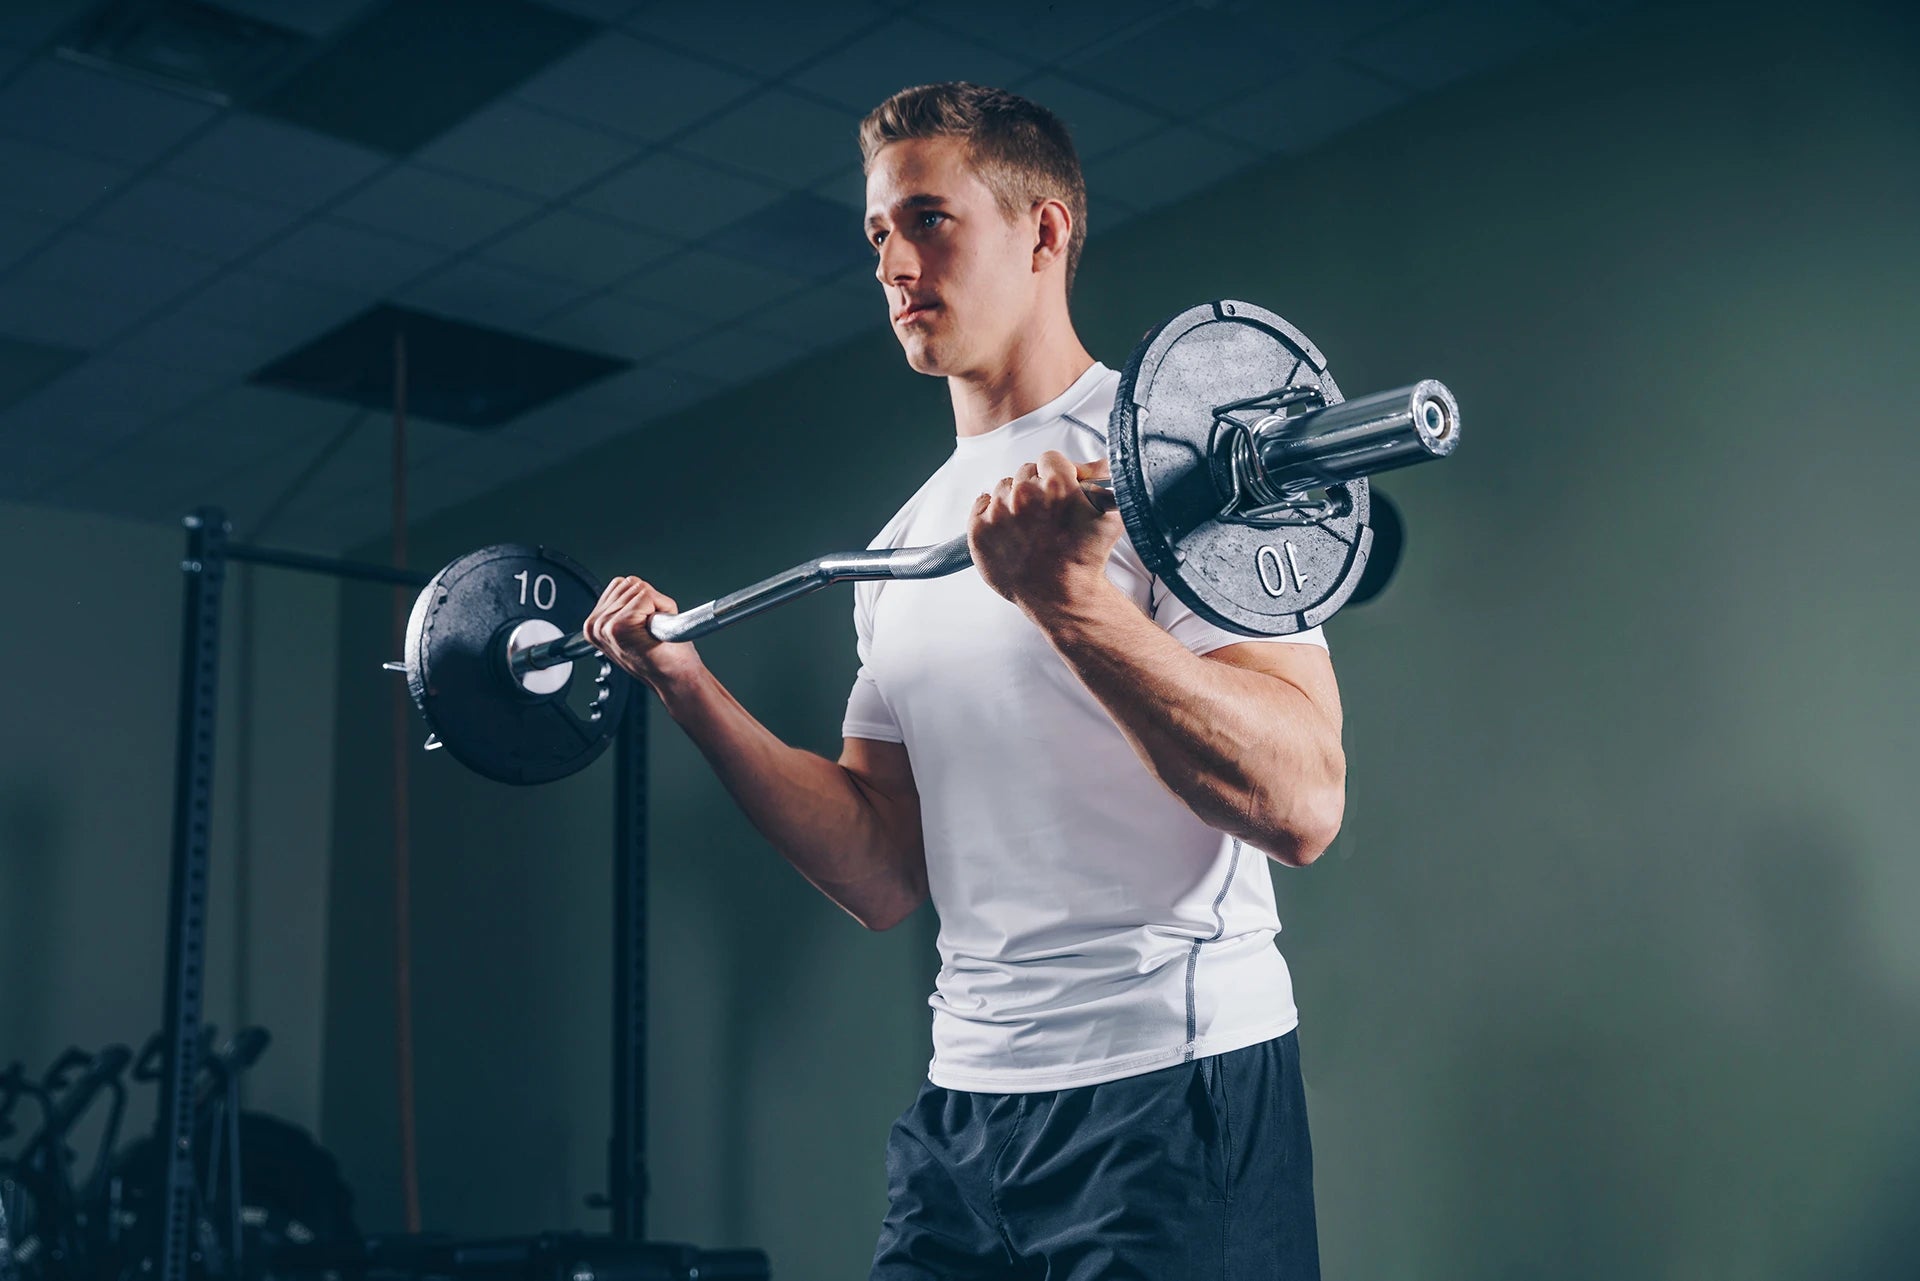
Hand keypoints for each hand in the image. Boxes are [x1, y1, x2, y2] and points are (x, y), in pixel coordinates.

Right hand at [581, 576, 701, 687]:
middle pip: (630, 583)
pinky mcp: (619, 626)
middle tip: (651, 630)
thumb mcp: (637, 626)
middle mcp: (595, 624)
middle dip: (650, 601)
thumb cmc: (663, 655)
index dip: (644, 601)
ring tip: (654, 631)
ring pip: (639, 587)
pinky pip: (646, 594)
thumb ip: (625, 604)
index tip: (645, 626)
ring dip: (656, 605)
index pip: (621, 584)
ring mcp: (604, 625)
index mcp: (595, 623)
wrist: (675, 677)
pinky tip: (656, 630)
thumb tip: (629, 583)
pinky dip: (661, 606)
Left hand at [968, 450, 1123, 613]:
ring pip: (1003, 488)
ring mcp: (999, 513)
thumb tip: (1097, 463)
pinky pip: (980, 504)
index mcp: (1056, 485)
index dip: (1056, 473)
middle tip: (1044, 515)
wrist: (1061, 596)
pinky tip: (1008, 531)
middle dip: (1036, 488)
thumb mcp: (1106, 516)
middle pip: (1025, 472)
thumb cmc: (1085, 560)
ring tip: (1028, 528)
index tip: (1058, 488)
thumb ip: (1101, 482)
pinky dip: (990, 514)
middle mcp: (1025, 495)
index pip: (1050, 459)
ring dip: (1014, 502)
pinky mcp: (979, 530)